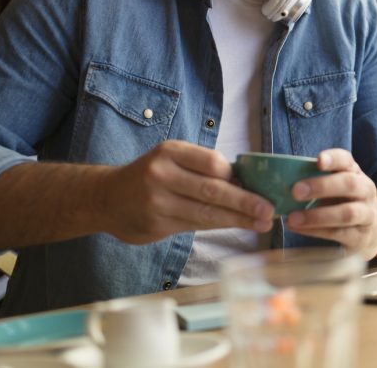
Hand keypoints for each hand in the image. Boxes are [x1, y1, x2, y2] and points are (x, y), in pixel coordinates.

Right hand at [100, 140, 273, 243]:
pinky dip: (220, 225)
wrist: (107, 198)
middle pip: (213, 191)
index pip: (213, 163)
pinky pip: (196, 225)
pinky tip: (236, 225)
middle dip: (246, 202)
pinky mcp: (157, 225)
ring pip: (206, 213)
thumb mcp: (173, 160)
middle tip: (270, 210)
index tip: (261, 185)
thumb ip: (203, 168)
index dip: (238, 176)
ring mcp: (157, 202)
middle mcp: (162, 174)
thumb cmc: (151, 175)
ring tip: (262, 222)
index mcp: (170, 151)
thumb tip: (247, 181)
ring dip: (238, 219)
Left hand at [285, 149, 376, 259]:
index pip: (347, 161)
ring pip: (347, 213)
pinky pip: (339, 233)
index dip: (334, 159)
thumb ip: (314, 181)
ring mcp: (367, 215)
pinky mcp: (361, 237)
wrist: (373, 231)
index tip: (318, 160)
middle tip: (295, 191)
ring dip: (317, 215)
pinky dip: (316, 231)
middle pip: (349, 184)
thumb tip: (277, 180)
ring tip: (292, 218)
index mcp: (355, 174)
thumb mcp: (336, 188)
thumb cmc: (344, 203)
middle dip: (322, 186)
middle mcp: (365, 191)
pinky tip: (298, 229)